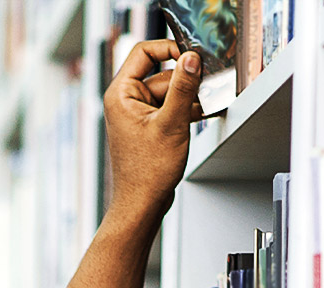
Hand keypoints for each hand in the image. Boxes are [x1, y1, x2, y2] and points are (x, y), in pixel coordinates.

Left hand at [101, 37, 201, 231]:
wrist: (142, 203)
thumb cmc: (147, 172)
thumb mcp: (172, 123)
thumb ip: (183, 88)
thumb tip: (191, 59)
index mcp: (121, 93)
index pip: (144, 52)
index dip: (169, 49)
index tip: (191, 56)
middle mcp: (125, 100)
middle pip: (161, 73)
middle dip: (184, 83)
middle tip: (203, 93)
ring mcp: (136, 113)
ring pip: (168, 91)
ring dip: (187, 99)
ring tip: (199, 113)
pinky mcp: (147, 125)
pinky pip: (168, 107)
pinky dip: (183, 111)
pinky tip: (196, 119)